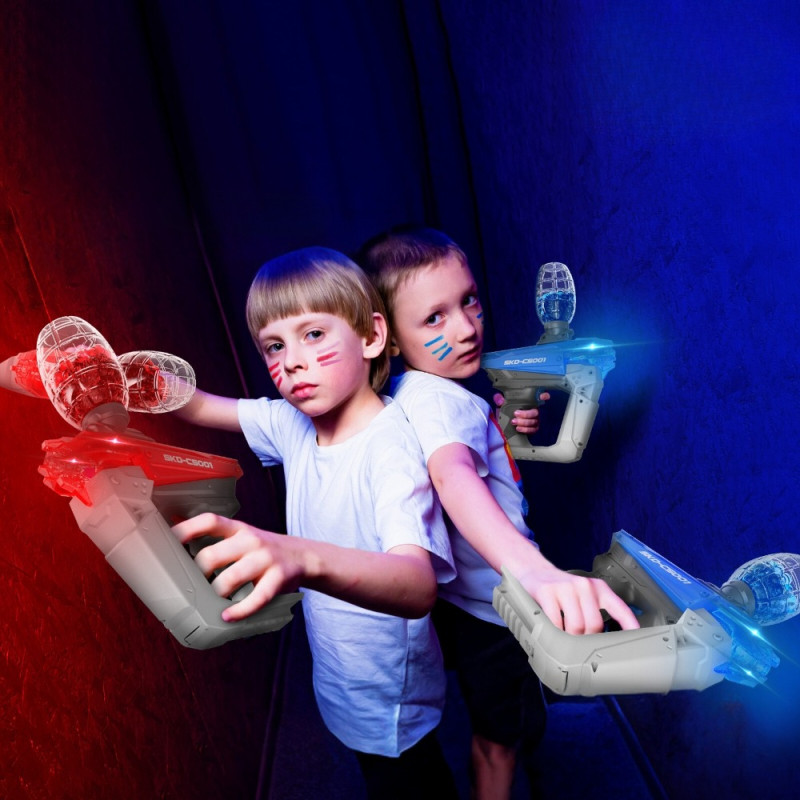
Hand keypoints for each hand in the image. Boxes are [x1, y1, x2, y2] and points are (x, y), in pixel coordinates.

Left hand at [172, 513, 304, 621]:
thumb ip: (217, 539)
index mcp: (238, 528)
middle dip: (197, 574)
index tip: (169, 541)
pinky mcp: (278, 579)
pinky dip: (239, 610)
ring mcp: (265, 559)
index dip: (187, 530)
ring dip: (216, 594)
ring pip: (229, 579)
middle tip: (194, 585)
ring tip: (214, 600)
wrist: (303, 556)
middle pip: (211, 556)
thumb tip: (176, 537)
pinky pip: (256, 598)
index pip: (209, 521)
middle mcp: (251, 540)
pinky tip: (228, 616)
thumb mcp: (243, 536)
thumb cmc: (262, 550)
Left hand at [493, 391, 549, 435]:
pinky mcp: (534, 428)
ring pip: (534, 421)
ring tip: (514, 422)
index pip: (541, 396)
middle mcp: (535, 409)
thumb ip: (501, 400)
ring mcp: (536, 419)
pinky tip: (518, 428)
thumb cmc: (509, 409)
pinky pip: (533, 429)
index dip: (544, 396)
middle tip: (516, 413)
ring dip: (524, 422)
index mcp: (530, 401)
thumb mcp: (504, 404)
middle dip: (526, 414)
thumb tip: (499, 398)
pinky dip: (526, 429)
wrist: (508, 421)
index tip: (543, 396)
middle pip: (536, 412)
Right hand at [515, 564, 639, 633]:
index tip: (638, 640)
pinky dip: (554, 633)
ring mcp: (565, 587)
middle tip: (578, 643)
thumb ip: (594, 614)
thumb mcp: (583, 597)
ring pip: (576, 626)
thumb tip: (605, 643)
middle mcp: (584, 586)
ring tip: (564, 637)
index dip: (630, 626)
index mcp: (598, 588)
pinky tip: (552, 631)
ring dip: (569, 639)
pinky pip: (555, 623)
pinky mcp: (546, 592)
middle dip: (586, 639)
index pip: (620, 608)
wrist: (534, 571)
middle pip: (594, 624)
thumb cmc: (561, 591)